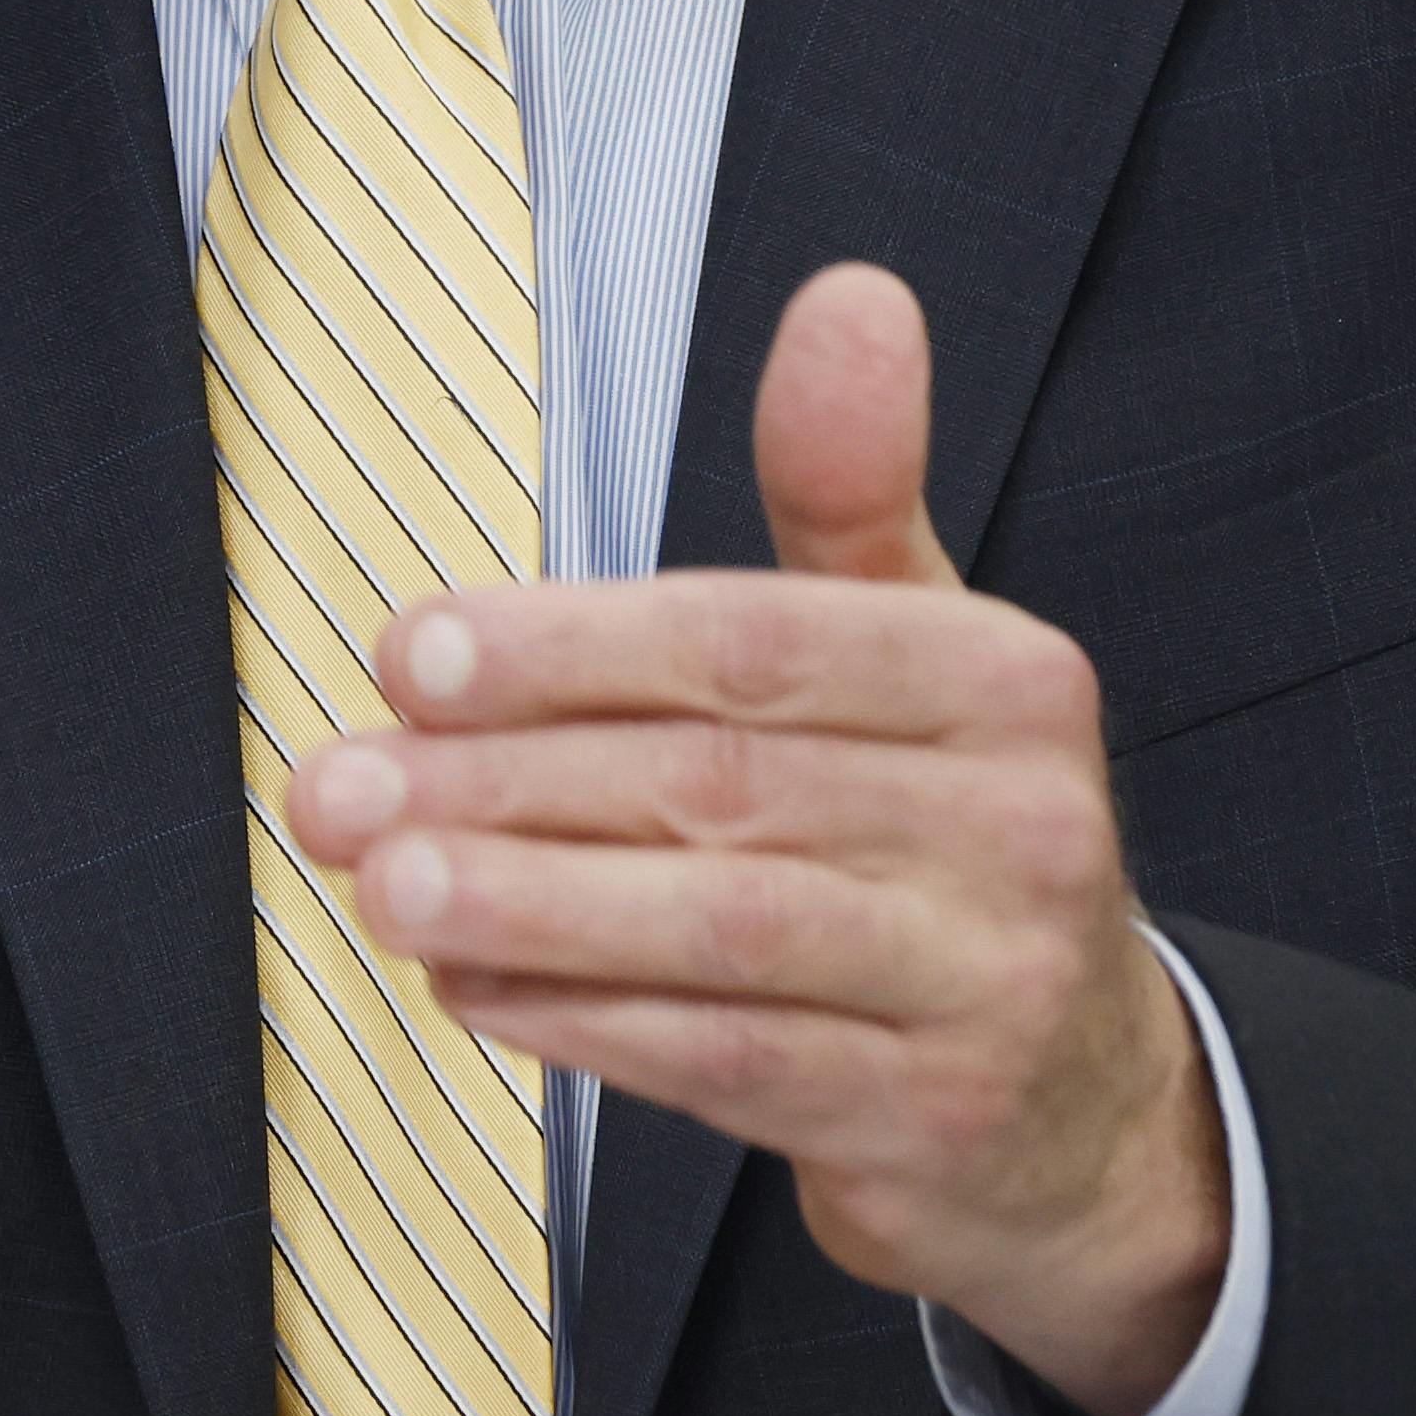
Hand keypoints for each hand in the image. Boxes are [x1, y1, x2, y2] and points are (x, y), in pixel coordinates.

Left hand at [279, 262, 1226, 1415]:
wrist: (1079, 1104)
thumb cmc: (941, 836)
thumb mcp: (917, 649)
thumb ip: (848, 484)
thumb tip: (849, 294)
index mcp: (1005, 681)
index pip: (752, 642)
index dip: (564, 646)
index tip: (406, 653)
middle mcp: (1021, 829)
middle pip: (712, 783)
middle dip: (496, 781)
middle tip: (336, 784)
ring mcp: (988, 985)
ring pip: (715, 928)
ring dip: (522, 905)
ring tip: (380, 881)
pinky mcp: (935, 1121)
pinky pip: (728, 1065)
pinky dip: (581, 1024)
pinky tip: (469, 987)